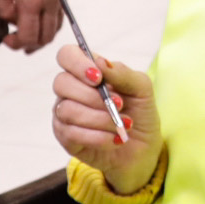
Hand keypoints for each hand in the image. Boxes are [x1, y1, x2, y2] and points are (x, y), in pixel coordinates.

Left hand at [0, 0, 63, 52]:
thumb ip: (1, 7)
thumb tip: (11, 21)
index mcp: (31, 1)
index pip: (28, 37)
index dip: (15, 44)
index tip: (6, 39)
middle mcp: (50, 1)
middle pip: (45, 37)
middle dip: (30, 44)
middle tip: (17, 41)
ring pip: (55, 29)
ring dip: (42, 35)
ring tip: (28, 34)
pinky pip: (60, 15)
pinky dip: (50, 24)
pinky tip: (38, 21)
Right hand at [48, 46, 159, 190]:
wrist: (143, 148)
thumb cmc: (139, 112)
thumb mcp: (141, 89)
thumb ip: (122, 73)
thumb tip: (100, 62)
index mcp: (87, 71)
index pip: (67, 55)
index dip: (77, 63)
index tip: (98, 78)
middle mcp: (71, 90)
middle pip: (61, 83)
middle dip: (92, 96)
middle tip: (119, 104)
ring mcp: (64, 114)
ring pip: (67, 110)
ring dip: (100, 119)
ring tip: (123, 125)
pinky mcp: (65, 138)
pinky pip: (71, 133)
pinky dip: (98, 137)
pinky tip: (115, 139)